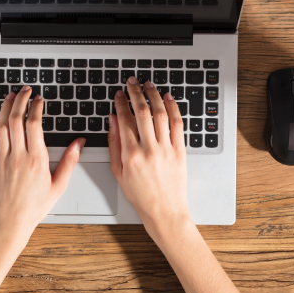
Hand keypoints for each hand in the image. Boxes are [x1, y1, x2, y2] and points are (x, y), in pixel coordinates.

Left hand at [0, 86, 84, 238]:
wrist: (10, 225)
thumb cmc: (33, 209)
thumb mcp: (59, 186)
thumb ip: (70, 161)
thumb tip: (79, 143)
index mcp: (36, 160)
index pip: (35, 124)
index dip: (36, 108)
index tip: (39, 100)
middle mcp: (18, 157)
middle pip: (16, 120)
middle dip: (21, 100)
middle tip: (25, 91)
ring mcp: (1, 161)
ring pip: (0, 127)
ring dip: (4, 108)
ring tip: (10, 97)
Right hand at [108, 77, 189, 237]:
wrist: (164, 210)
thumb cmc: (140, 194)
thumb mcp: (118, 171)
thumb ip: (114, 144)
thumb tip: (113, 121)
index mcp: (131, 154)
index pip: (124, 120)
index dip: (120, 103)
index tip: (118, 94)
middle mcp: (149, 149)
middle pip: (141, 112)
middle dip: (135, 93)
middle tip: (131, 82)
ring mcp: (166, 149)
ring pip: (160, 114)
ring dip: (153, 95)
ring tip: (148, 85)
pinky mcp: (180, 151)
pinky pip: (177, 124)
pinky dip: (173, 108)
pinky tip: (168, 98)